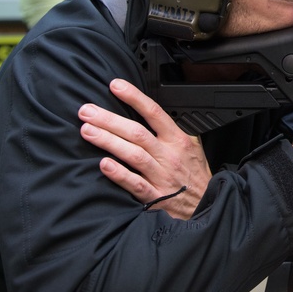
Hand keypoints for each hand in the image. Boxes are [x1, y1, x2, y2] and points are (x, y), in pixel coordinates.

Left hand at [79, 78, 211, 218]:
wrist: (205, 205)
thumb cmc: (195, 175)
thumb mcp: (193, 146)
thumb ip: (172, 129)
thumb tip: (148, 111)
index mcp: (177, 140)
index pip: (154, 112)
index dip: (134, 97)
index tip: (115, 86)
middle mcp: (168, 155)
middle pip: (136, 132)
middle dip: (109, 120)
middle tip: (87, 111)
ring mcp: (161, 176)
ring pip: (133, 154)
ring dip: (108, 141)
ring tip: (87, 131)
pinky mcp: (155, 197)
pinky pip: (135, 184)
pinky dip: (120, 174)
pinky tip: (104, 164)